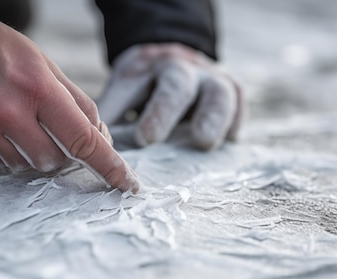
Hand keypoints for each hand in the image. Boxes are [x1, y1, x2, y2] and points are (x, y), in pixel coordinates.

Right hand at [0, 20, 138, 191]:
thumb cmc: (0, 53)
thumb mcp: (45, 65)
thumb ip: (76, 103)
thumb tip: (101, 139)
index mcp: (40, 89)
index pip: (84, 139)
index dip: (110, 166)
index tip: (127, 183)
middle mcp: (12, 112)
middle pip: (56, 160)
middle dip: (62, 153)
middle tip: (50, 131)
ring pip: (27, 166)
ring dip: (33, 153)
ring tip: (18, 123)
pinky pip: (0, 163)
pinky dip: (8, 152)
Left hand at [97, 43, 243, 149]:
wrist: (175, 61)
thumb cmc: (142, 90)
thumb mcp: (121, 95)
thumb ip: (112, 121)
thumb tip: (97, 158)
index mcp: (141, 70)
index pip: (132, 88)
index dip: (125, 113)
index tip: (139, 139)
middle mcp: (177, 69)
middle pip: (175, 85)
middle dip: (164, 111)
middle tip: (152, 139)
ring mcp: (208, 77)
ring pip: (218, 91)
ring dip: (211, 117)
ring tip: (203, 142)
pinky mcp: (232, 89)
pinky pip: (239, 102)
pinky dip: (235, 121)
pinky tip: (229, 140)